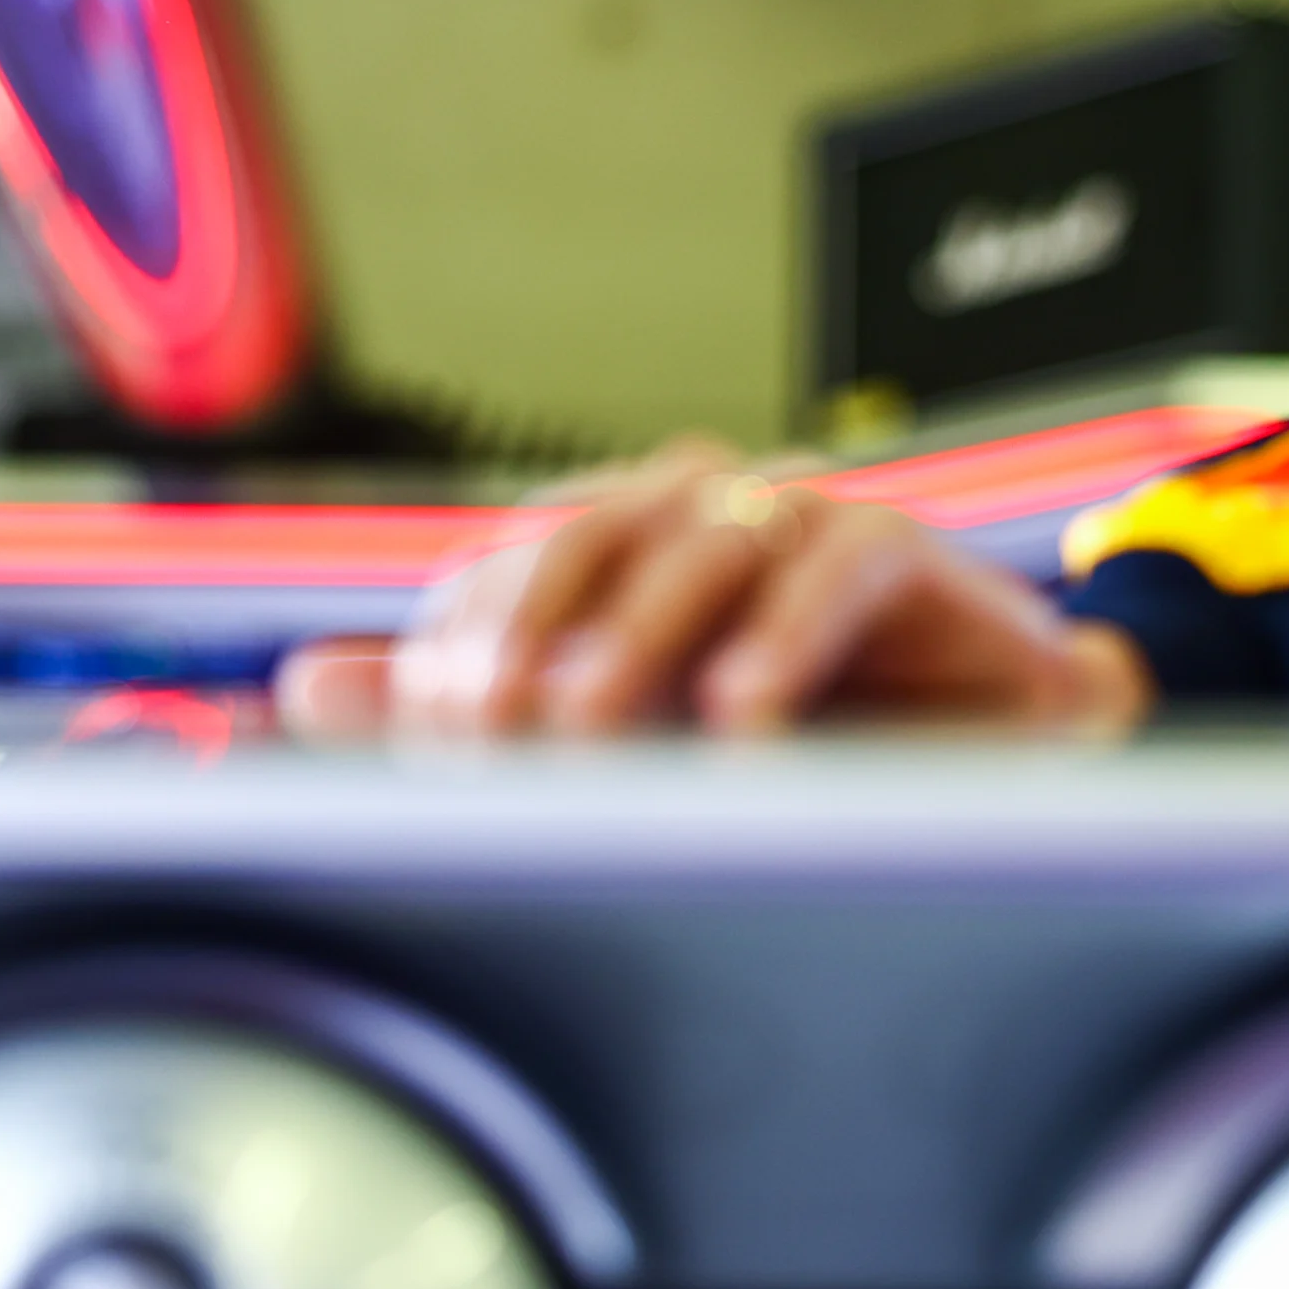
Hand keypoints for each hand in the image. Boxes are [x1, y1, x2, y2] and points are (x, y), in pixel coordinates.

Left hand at [276, 438, 1154, 741]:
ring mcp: (803, 519)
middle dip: (527, 628)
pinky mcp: (902, 552)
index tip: (435, 741)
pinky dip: (786, 635)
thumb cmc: (795, 751)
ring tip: (593, 731)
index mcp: (621, 546)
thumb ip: (470, 707)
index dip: (462, 640)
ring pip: (703, 531)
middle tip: (491, 733)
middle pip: (592, 525)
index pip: (512, 560)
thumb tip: (307, 686)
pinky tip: (745, 716)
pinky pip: (839, 560)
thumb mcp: (617, 745)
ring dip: (637, 631)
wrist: (980, 774)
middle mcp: (702, 514)